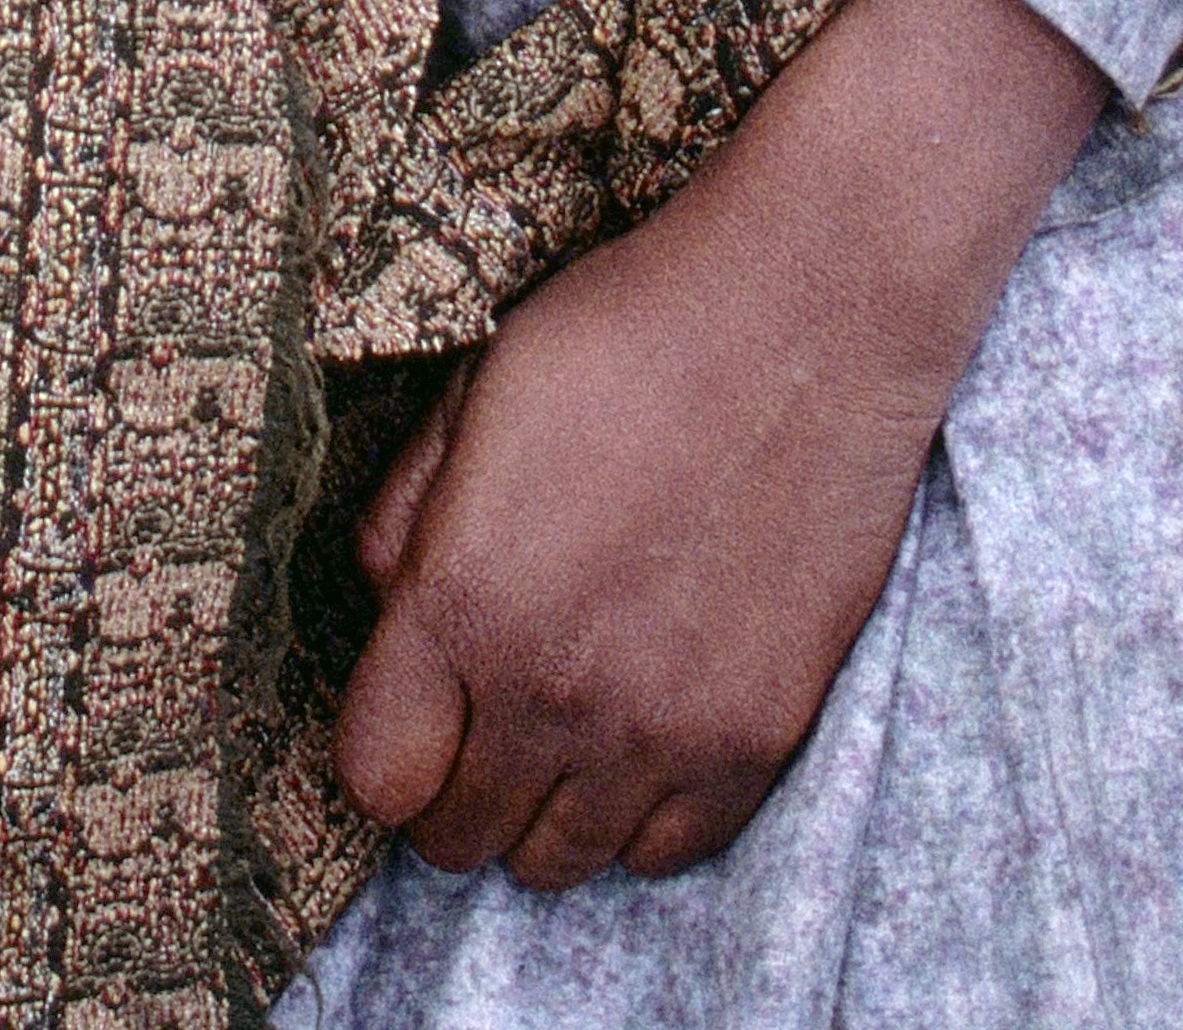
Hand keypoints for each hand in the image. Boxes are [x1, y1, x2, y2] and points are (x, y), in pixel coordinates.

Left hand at [337, 0, 1103, 889]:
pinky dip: (642, 812)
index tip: (408, 710)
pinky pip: (669, 851)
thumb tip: (387, 609)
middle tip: (479, 719)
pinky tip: (643, 727)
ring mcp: (664, 730)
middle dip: (452, 787)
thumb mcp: (476, 395)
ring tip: (563, 722)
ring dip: (544, 806)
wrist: (806, 319)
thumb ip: (406, 518)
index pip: (377, 778)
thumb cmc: (630, 333)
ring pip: (562, 862)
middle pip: (461, 839)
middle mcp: (555, 692)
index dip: (384, 749)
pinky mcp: (759, 739)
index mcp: (465, 599)